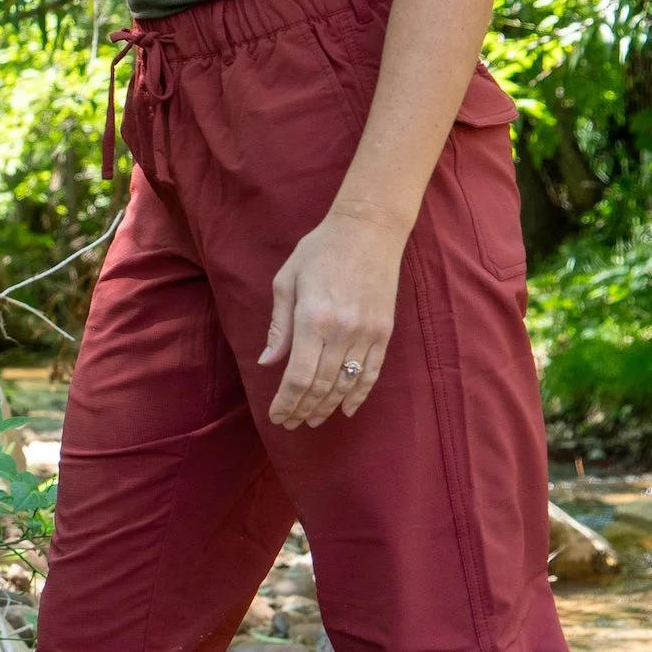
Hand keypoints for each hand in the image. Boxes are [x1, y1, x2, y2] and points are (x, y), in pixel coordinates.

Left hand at [258, 208, 407, 427]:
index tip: (277, 416)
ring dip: (326, 407)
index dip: (286, 403)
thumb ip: (279, 327)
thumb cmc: (319, 250)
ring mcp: (367, 333)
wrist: (368, 229)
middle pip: (320, 387)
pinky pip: (372, 373)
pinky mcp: (384, 331)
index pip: (297, 377)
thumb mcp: (287, 281)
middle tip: (290, 423)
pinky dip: (359, 395)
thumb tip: (266, 363)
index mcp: (313, 319)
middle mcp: (342, 331)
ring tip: (311, 419)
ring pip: (345, 384)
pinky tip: (346, 410)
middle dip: (302, 410)